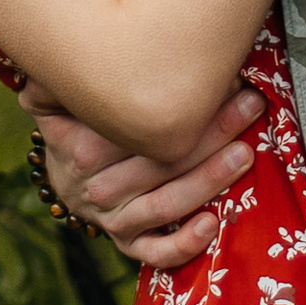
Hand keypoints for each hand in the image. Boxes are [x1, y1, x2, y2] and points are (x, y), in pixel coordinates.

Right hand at [22, 78, 262, 266]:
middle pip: (162, 162)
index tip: (222, 78)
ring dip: (210, 179)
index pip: (140, 128)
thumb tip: (55, 53)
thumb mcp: (57, 100)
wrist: (65, 177)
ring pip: (166, 203)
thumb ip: (56, 78)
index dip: (184, 104)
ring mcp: (114, 220)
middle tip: (250, 105)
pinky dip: (183, 244)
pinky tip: (212, 224)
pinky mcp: (127, 243)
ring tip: (245, 154)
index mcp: (82, 150)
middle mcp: (98, 189)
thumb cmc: (78, 125)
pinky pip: (156, 251)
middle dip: (211, 131)